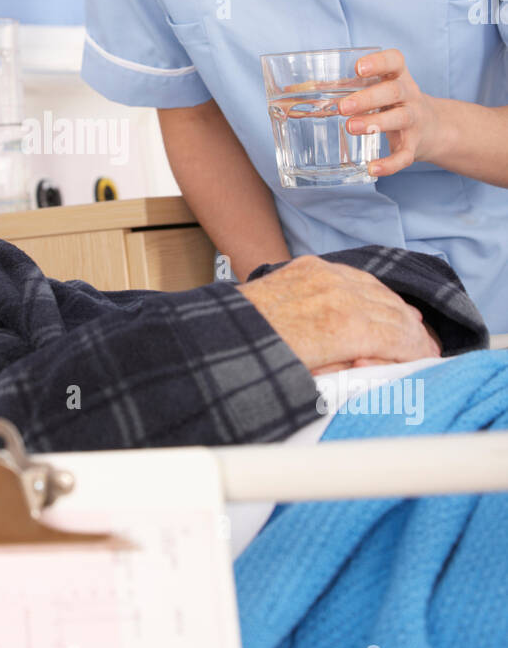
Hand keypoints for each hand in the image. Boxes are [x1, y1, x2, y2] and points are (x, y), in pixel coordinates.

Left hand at [238, 254, 440, 374]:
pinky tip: (376, 306)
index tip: (428, 362)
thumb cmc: (261, 363)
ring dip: (395, 311)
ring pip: (379, 289)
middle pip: (396, 312)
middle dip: (413, 334)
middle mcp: (338, 294)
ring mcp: (324, 274)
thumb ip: (354, 372)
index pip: (401, 337)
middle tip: (421, 351)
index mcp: (342, 327)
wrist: (220, 332)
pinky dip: (371, 292)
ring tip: (404, 331)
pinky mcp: (310, 265)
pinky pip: (356, 275)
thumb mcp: (312, 382)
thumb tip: (380, 363)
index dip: (419, 352)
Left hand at [338, 49, 439, 177]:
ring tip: (351, 128)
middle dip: (368, 98)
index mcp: (398, 77)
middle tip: (343, 107)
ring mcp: (414, 120)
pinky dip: (390, 164)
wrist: (433, 127)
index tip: (359, 68)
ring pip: (400, 118)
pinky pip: (405, 155)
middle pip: (393, 91)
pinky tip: (373, 169)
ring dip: (375, 123)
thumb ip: (349, 87)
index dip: (379, 62)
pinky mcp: (415, 145)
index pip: (395, 61)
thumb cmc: (392, 103)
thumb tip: (298, 91)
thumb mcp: (379, 88)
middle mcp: (409, 95)